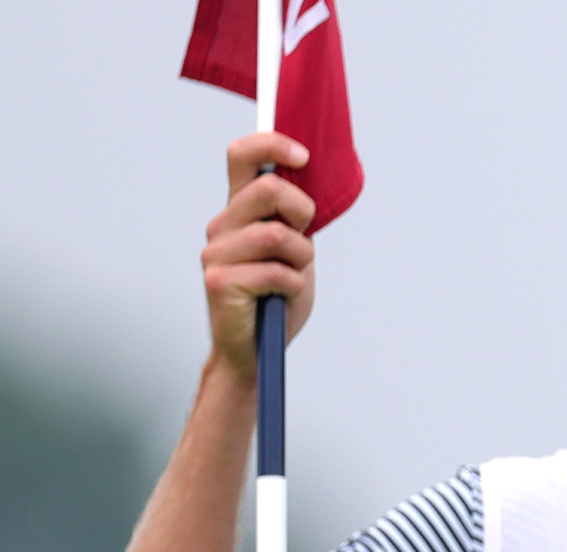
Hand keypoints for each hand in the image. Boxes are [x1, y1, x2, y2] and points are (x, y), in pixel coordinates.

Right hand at [203, 132, 316, 380]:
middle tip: (304, 239)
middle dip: (302, 212)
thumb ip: (295, 219)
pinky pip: (277, 272)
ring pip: (277, 235)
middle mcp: (222, 226)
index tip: (302, 155)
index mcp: (240, 212)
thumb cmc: (277, 298)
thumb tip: (306, 180)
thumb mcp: (295, 251)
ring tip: (292, 277)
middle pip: (268, 189)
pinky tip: (281, 297)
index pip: (242, 157)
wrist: (256, 350)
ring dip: (301, 259)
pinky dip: (293, 286)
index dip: (272, 144)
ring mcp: (216, 253)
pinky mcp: (219, 281)